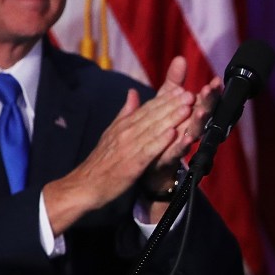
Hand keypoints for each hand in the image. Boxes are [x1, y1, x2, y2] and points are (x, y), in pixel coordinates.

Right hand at [43, 86, 193, 234]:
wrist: (85, 185)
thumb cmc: (101, 161)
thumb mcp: (112, 132)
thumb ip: (126, 113)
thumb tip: (133, 93)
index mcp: (124, 125)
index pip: (147, 108)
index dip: (165, 99)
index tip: (181, 89)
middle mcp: (127, 132)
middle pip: (153, 116)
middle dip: (173, 104)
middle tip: (190, 94)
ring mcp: (129, 147)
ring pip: (153, 129)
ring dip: (171, 118)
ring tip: (187, 108)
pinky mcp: (132, 164)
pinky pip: (148, 150)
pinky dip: (160, 141)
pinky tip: (173, 134)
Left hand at [149, 57, 222, 176]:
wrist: (148, 163)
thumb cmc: (160, 130)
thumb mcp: (165, 101)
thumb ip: (174, 81)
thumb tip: (180, 58)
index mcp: (189, 114)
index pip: (203, 100)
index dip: (210, 91)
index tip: (216, 81)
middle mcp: (190, 128)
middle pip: (203, 113)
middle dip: (208, 102)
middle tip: (211, 90)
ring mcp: (182, 143)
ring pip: (195, 131)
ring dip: (199, 122)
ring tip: (201, 111)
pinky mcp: (170, 157)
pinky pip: (178, 151)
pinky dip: (182, 145)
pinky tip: (186, 138)